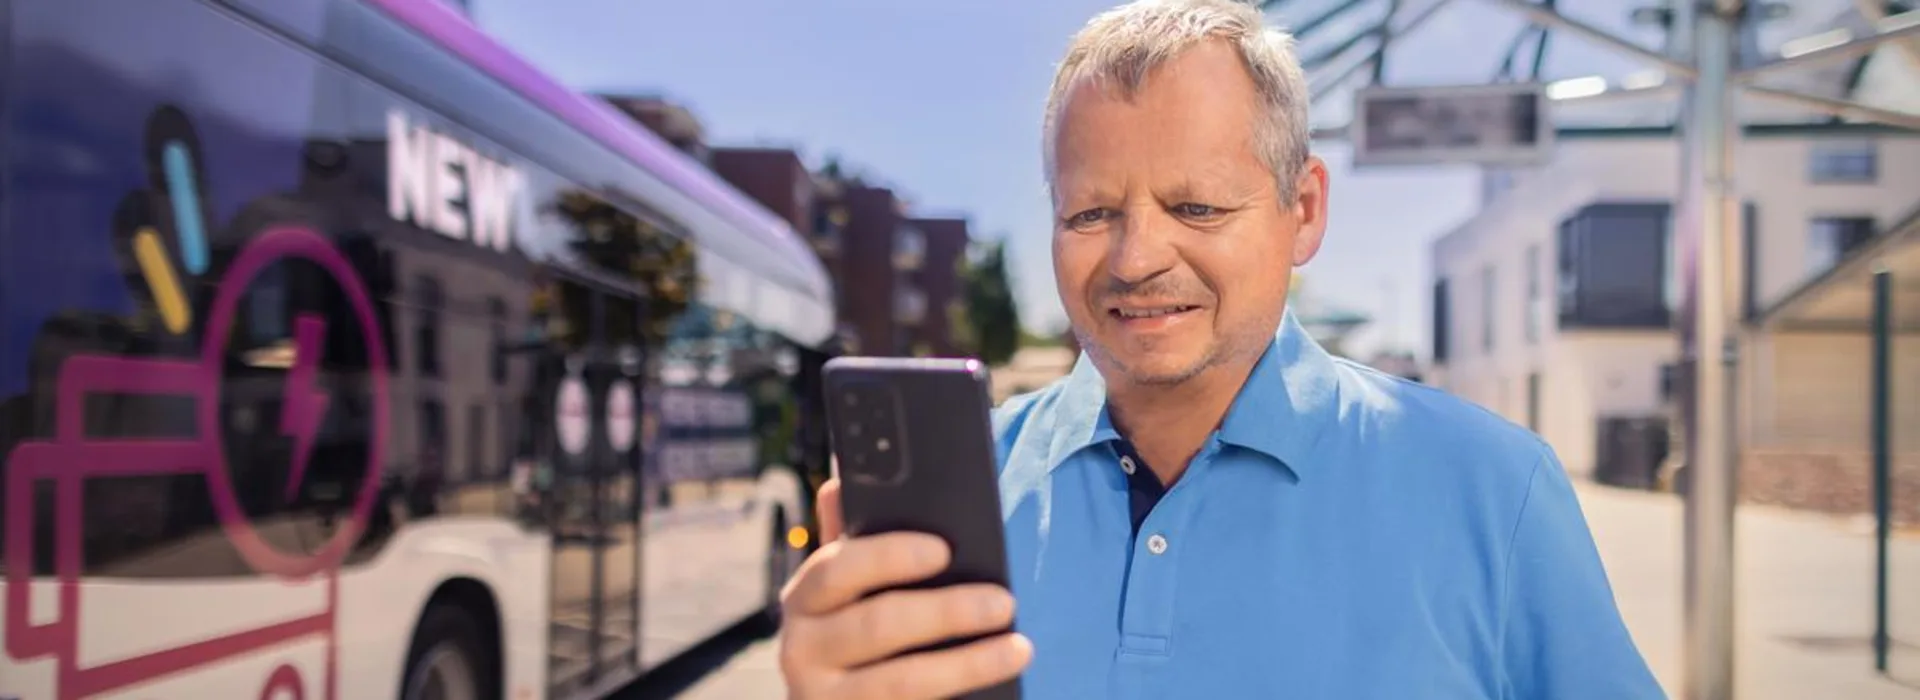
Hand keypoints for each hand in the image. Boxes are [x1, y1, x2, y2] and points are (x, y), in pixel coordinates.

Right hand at [778, 478, 1031, 699]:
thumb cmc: (851, 637)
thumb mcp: (845, 591)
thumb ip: (850, 542)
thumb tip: (843, 480)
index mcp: (805, 598)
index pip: (837, 568)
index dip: (889, 556)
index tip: (943, 550)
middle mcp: (802, 649)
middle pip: (877, 625)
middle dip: (947, 611)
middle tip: (1003, 602)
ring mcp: (824, 697)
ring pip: (902, 680)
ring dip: (967, 663)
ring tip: (1018, 648)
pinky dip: (956, 693)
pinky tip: (995, 682)